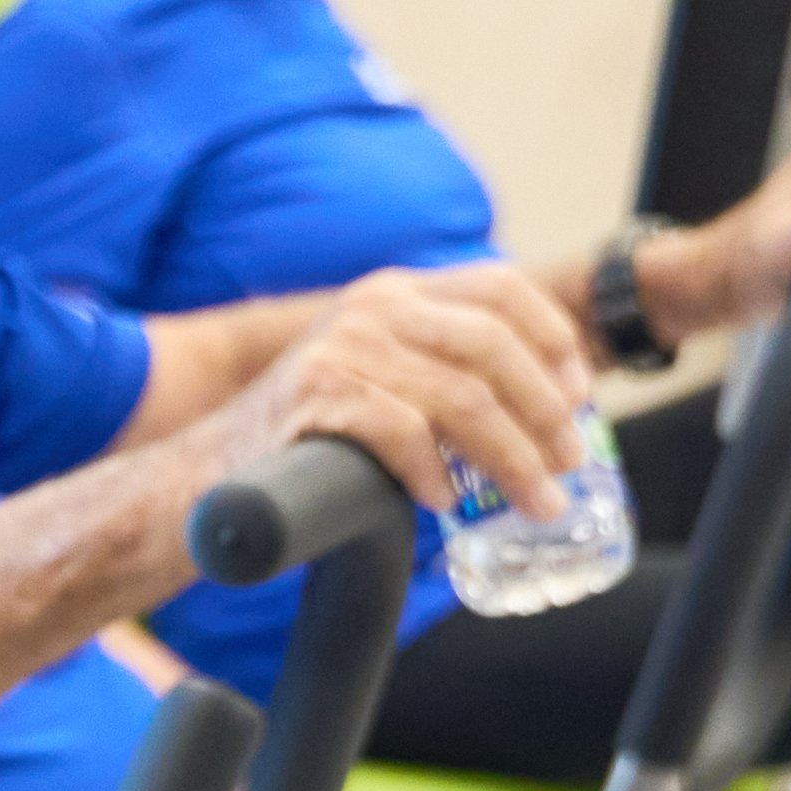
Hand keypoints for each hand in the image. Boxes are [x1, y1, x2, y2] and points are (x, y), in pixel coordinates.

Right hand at [241, 263, 593, 527]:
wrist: (210, 470)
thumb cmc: (310, 437)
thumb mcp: (380, 376)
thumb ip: (440, 370)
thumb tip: (544, 414)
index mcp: (397, 292)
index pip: (500, 287)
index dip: (554, 337)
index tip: (580, 394)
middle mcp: (374, 305)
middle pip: (494, 345)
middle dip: (546, 412)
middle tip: (568, 465)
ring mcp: (344, 346)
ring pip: (464, 398)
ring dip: (513, 459)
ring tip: (536, 501)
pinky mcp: (318, 394)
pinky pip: (405, 432)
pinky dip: (436, 473)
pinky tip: (447, 503)